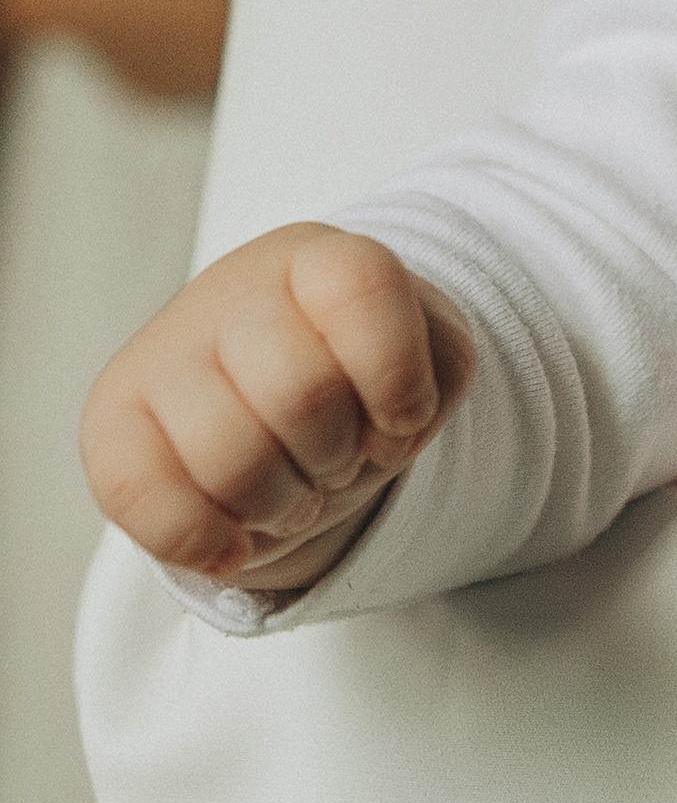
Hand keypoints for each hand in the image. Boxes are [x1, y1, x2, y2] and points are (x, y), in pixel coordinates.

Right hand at [81, 222, 475, 594]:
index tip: (401, 416)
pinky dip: (205, 542)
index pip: (362, 287)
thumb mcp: (425, 360)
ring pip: (231, 459)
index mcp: (315, 260)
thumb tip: (393, 420)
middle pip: (303, 394)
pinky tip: (232, 541)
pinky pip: (144, 499)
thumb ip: (440, 369)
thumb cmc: (356, 379)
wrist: (271, 407)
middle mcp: (232, 292)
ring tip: (288, 490)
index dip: (397, 375)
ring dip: (282, 504)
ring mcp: (162, 353)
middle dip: (339, 456)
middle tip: (336, 460)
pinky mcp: (110, 421)